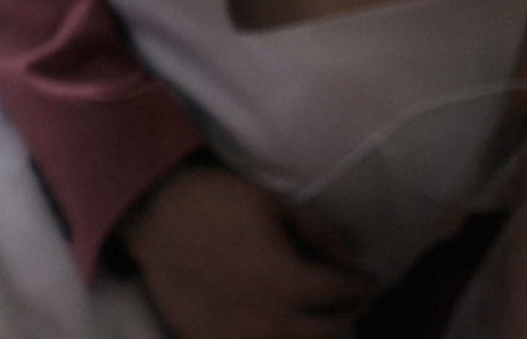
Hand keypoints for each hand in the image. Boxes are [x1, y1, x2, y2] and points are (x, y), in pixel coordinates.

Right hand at [119, 162, 374, 338]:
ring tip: (325, 321)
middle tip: (353, 301)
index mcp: (290, 283)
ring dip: (320, 336)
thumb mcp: (272, 203)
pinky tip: (285, 329)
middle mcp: (273, 323)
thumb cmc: (215, 200)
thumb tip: (353, 258)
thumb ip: (319, 234)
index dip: (362, 286)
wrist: (154, 216)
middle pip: (331, 333)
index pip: (343, 294)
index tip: (372, 282)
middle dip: (349, 314)